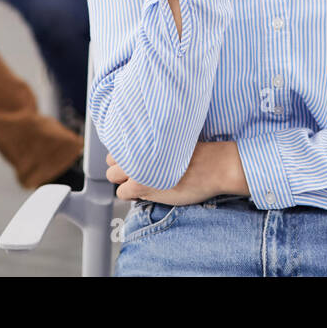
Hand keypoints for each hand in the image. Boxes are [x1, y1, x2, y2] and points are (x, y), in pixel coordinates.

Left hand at [105, 141, 247, 204]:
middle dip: (121, 165)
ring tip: (140, 181)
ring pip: (112, 176)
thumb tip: (145, 144)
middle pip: (111, 158)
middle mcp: (136, 149)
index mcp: (145, 133)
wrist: (214, 165)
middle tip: (136, 169)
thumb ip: (157, 140)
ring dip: (124, 179)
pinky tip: (144, 191)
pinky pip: (122, 192)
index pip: (119, 142)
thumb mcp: (176, 138)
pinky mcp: (140, 186)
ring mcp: (136, 168)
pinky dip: (130, 194)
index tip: (136, 156)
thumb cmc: (202, 151)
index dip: (126, 151)